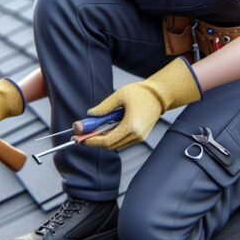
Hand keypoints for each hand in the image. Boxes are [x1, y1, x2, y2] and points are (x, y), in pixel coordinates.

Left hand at [83, 57, 202, 149]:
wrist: (159, 95)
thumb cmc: (141, 93)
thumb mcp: (119, 95)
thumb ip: (103, 108)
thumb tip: (89, 116)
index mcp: (131, 126)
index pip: (107, 141)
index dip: (92, 141)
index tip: (80, 138)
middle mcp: (136, 135)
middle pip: (110, 146)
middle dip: (94, 141)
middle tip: (81, 135)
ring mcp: (139, 138)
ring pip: (115, 145)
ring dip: (102, 140)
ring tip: (91, 129)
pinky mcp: (140, 137)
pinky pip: (122, 142)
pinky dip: (111, 137)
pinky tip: (104, 129)